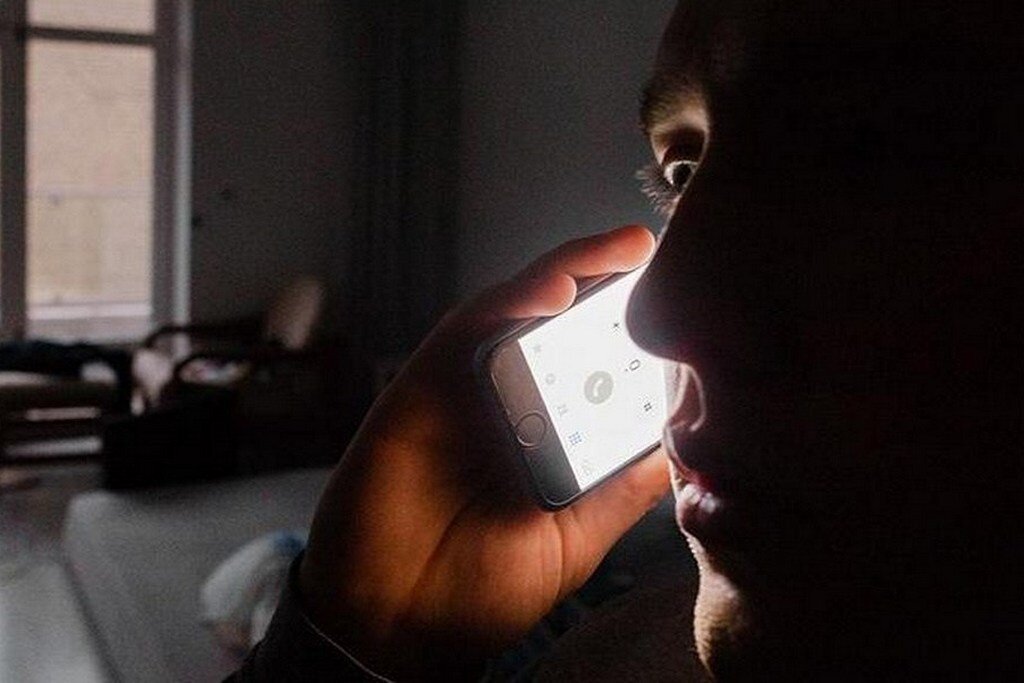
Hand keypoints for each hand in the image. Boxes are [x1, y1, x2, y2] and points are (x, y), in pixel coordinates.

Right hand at [300, 225, 668, 679]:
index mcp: (551, 441)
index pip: (600, 375)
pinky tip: (557, 287)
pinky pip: (468, 330)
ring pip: (521, 315)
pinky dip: (511, 301)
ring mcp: (468, 391)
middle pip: (564, 331)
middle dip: (612, 291)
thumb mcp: (574, 541)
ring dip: (571, 276)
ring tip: (625, 252)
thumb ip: (619, 490)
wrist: (395, 622)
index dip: (637, 341)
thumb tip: (680, 444)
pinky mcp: (425, 384)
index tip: (684, 312)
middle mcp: (512, 406)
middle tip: (658, 258)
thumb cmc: (480, 592)